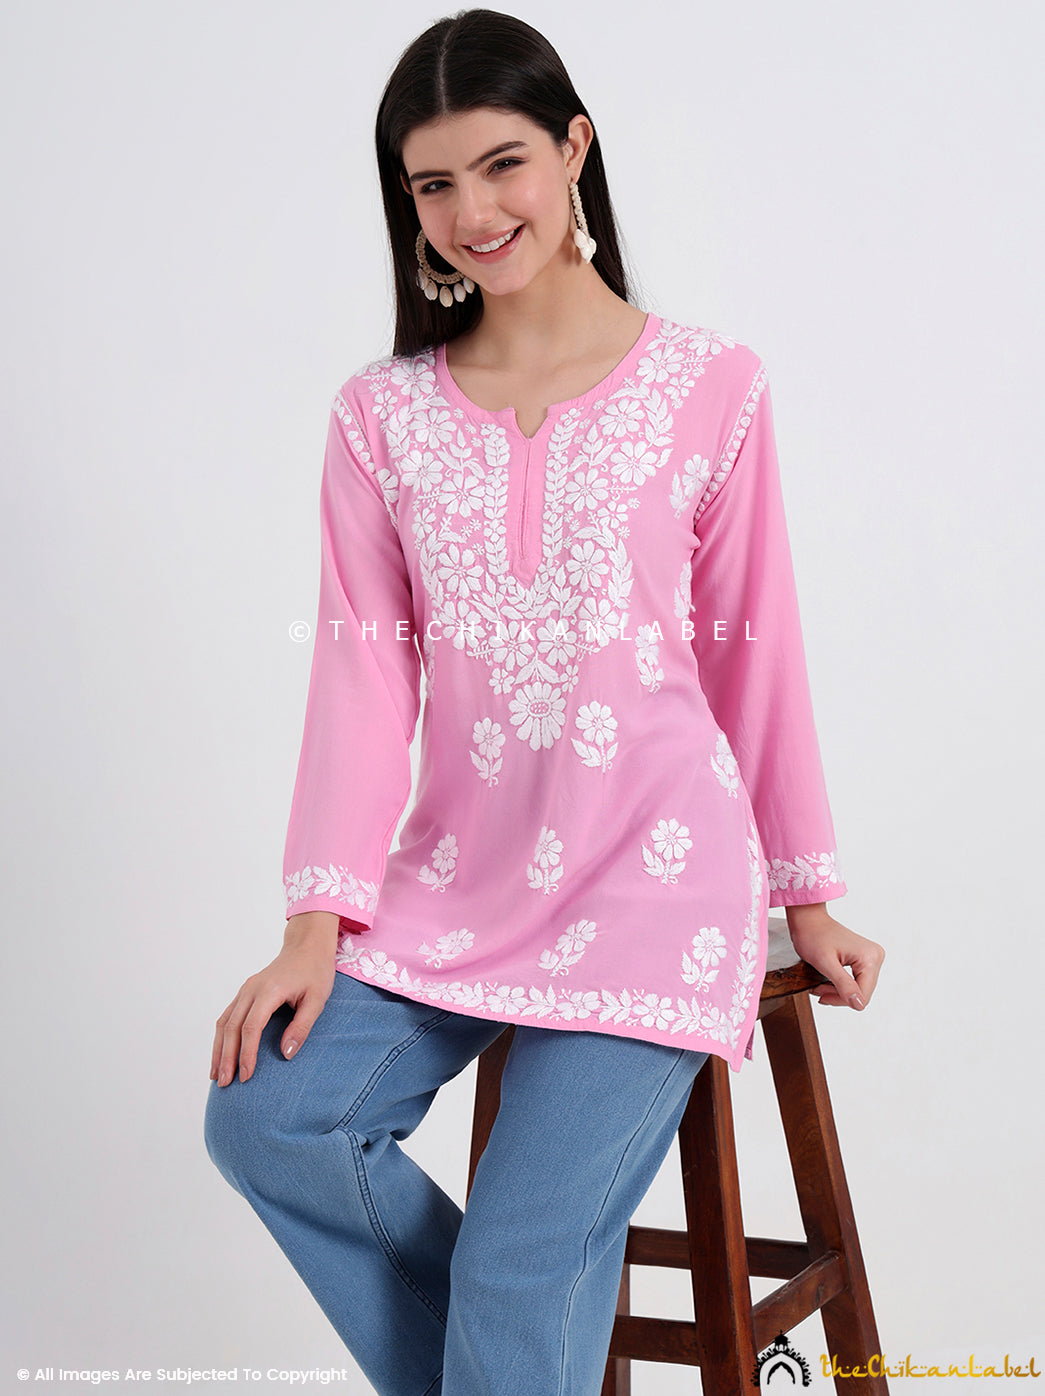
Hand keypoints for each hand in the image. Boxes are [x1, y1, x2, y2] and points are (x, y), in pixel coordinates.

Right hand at [210, 912, 339, 1085]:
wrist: (307, 946)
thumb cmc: (315, 972)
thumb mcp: (317, 1000)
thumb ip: (302, 1027)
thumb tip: (285, 1054)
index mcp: (269, 990)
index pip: (251, 1027)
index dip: (246, 1054)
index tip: (246, 1076)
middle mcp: (251, 989)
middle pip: (232, 1027)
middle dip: (226, 1057)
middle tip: (223, 1084)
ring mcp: (245, 990)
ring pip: (224, 1022)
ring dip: (218, 1050)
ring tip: (216, 1076)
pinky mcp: (245, 993)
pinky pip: (227, 1016)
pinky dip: (221, 1037)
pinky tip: (221, 1054)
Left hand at [784, 904, 884, 1009]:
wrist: (808, 920)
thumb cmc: (813, 935)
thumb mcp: (825, 963)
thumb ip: (843, 984)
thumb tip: (859, 1004)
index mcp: (870, 958)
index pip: (863, 996)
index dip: (840, 1000)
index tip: (821, 995)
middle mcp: (876, 957)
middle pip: (861, 993)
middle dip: (837, 995)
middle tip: (817, 989)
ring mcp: (871, 957)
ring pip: (858, 989)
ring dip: (837, 991)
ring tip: (819, 985)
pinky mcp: (865, 959)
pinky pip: (855, 981)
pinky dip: (840, 984)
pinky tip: (827, 981)